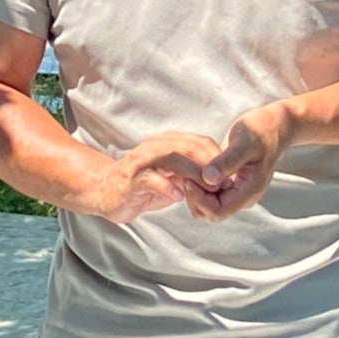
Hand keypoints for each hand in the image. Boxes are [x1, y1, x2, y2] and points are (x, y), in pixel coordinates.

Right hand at [90, 131, 221, 223]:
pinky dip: (166, 186)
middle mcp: (156, 147)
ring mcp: (143, 161)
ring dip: (193, 173)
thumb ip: (194, 175)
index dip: (218, 157)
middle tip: (224, 182)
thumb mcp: (174, 179)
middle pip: (189, 146)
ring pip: (172, 158)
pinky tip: (178, 196)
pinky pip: (150, 178)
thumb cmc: (146, 186)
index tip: (231, 175)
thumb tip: (223, 181)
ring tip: (207, 188)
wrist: (107, 193)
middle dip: (209, 163)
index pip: (200, 142)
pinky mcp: (131, 178)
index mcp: (169, 143)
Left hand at [183, 105, 291, 221]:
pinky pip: (210, 196)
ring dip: (195, 194)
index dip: (199, 199)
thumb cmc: (261, 129)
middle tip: (185, 175)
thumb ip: (227, 161)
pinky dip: (199, 187)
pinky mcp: (232, 186)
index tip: (189, 178)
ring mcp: (238, 193)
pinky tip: (195, 170)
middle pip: (211, 214)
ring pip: (208, 208)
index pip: (218, 211)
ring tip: (189, 172)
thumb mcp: (244, 141)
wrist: (275, 125)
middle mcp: (244, 197)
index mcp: (250, 190)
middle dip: (195, 199)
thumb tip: (208, 179)